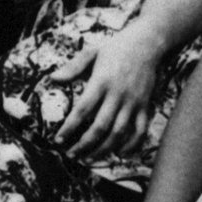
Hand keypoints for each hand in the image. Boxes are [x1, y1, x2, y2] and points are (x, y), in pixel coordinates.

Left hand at [52, 29, 162, 160]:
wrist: (148, 42)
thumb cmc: (117, 47)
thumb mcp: (92, 52)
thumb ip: (73, 67)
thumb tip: (53, 79)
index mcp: (102, 81)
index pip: (83, 109)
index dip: (69, 127)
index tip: (58, 140)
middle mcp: (118, 94)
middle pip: (100, 127)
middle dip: (84, 145)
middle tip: (71, 155)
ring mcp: (133, 101)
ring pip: (118, 133)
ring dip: (103, 150)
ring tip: (89, 159)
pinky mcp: (145, 105)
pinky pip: (140, 130)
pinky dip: (132, 145)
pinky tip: (120, 154)